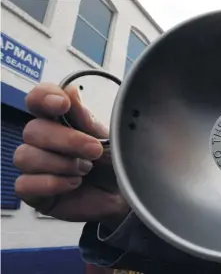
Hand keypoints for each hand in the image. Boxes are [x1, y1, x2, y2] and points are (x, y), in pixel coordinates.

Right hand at [13, 83, 129, 225]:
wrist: (126, 196)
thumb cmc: (115, 164)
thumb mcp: (107, 139)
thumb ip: (86, 119)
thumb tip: (70, 92)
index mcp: (60, 122)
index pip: (38, 101)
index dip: (44, 97)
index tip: (62, 104)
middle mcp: (43, 142)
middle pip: (32, 130)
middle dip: (66, 140)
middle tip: (94, 150)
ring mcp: (36, 168)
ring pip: (24, 156)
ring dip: (60, 163)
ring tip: (86, 170)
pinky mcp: (34, 193)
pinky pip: (24, 184)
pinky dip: (52, 183)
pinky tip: (74, 184)